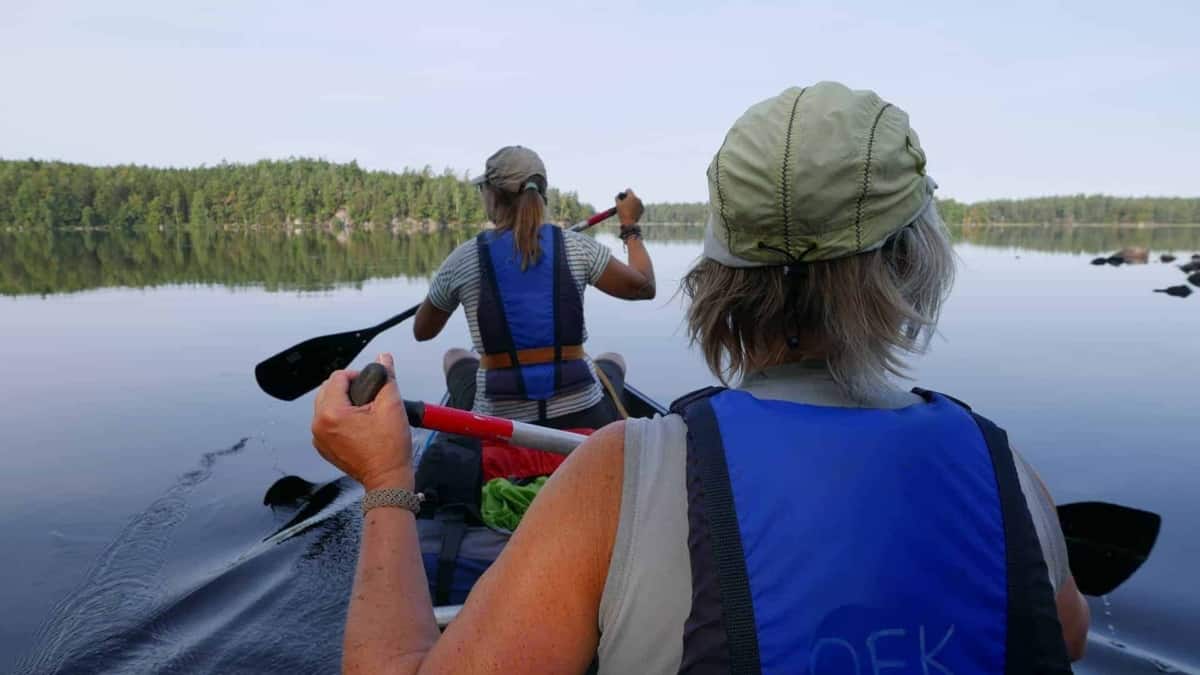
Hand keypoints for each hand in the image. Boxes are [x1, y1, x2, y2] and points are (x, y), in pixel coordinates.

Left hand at [311, 353, 413, 490]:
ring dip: (343, 401)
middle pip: (328, 389)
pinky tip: (358, 424)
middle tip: (370, 397)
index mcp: (331, 413)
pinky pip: (326, 422)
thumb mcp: (392, 407)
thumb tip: (383, 359)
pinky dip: (340, 417)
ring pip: (326, 405)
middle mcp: (319, 424)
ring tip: (365, 411)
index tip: (372, 384)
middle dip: (349, 388)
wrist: (387, 479)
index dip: (358, 375)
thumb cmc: (389, 450)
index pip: (338, 377)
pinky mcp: (323, 446)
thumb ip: (386, 378)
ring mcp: (319, 438)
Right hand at [616, 188, 643, 226]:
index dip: (624, 193)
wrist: (629, 223)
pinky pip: (638, 205)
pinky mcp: (643, 209)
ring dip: (632, 202)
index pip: (628, 190)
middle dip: (628, 198)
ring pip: (635, 200)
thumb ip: (617, 197)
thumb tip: (618, 195)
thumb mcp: (617, 204)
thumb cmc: (622, 213)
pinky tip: (631, 211)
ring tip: (627, 208)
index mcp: (632, 196)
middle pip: (632, 195)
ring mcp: (641, 204)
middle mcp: (638, 199)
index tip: (622, 197)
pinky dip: (635, 207)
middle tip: (624, 203)